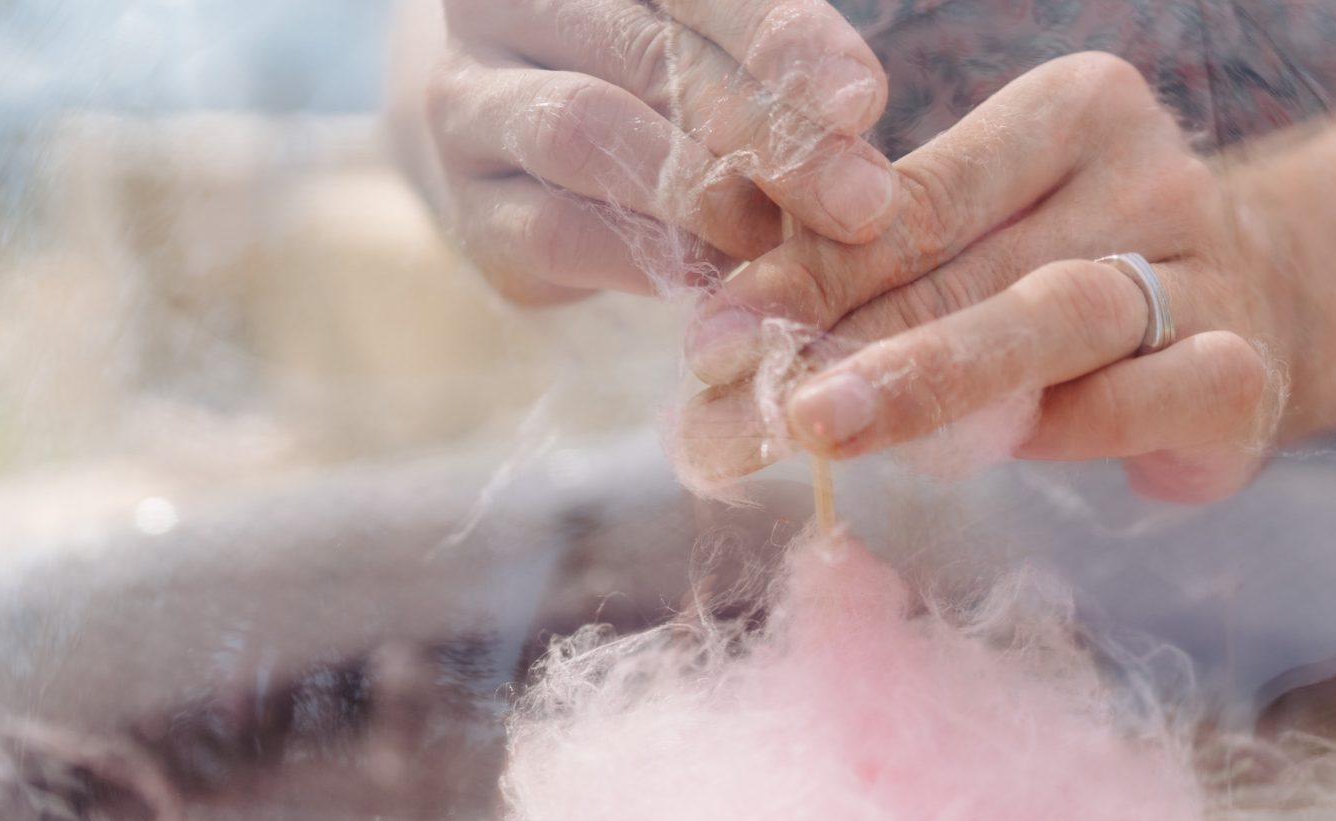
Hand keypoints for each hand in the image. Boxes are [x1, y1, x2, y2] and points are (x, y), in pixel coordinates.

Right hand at [424, 0, 903, 306]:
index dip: (781, 40)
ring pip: (583, 134)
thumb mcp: (714, 44)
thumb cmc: (661, 79)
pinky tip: (720, 279)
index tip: (865, 102)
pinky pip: (556, 232)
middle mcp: (506, 6)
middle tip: (859, 200)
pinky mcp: (473, 213)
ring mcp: (470, 108)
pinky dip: (647, 259)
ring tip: (781, 239)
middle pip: (644, 57)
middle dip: (766, 133)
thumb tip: (852, 115)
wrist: (525, 146)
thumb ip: (770, 60)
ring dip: (701, 196)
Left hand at [676, 52, 1284, 502]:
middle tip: (740, 395)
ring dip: (923, 377)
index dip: (809, 267)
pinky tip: (980, 458)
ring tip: (820, 425)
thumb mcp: (984, 248)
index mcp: (1073, 112)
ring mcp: (1206, 272)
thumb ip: (879, 267)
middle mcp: (1148, 175)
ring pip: (1045, 319)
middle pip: (967, 259)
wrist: (1269, 318)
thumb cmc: (1079, 281)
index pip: (918, 195)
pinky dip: (1052, 431)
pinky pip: (1131, 402)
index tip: (715, 332)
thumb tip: (724, 323)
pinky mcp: (1238, 376)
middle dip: (840, 336)